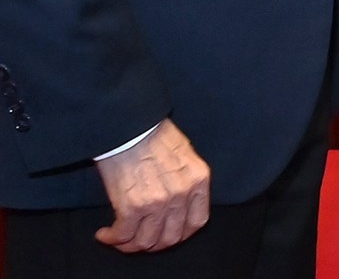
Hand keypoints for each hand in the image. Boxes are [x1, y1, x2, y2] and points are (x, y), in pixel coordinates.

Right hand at [94, 119, 210, 252]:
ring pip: (147, 242)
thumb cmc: (154, 134)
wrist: (130, 126)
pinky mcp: (132, 207)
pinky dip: (113, 239)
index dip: (181, 233)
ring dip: (131, 245)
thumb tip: (181, 201)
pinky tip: (105, 234)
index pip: (197, 221)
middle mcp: (181, 194)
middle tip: (140, 239)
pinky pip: (124, 235)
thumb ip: (187, 179)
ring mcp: (158, 203)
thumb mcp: (185, 154)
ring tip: (120, 238)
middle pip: (171, 237)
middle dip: (154, 244)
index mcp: (198, 180)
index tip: (167, 233)